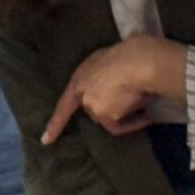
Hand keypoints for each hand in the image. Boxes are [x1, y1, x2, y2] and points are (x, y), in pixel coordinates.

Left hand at [45, 36, 186, 142]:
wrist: (139, 62)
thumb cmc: (129, 53)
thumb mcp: (108, 61)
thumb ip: (102, 75)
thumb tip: (113, 85)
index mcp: (79, 78)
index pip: (64, 104)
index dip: (56, 123)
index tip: (46, 140)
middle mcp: (82, 94)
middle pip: (94, 110)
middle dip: (110, 108)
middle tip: (131, 98)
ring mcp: (92, 107)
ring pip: (110, 118)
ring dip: (125, 113)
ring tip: (142, 100)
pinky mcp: (106, 117)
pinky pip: (123, 125)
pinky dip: (135, 123)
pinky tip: (148, 115)